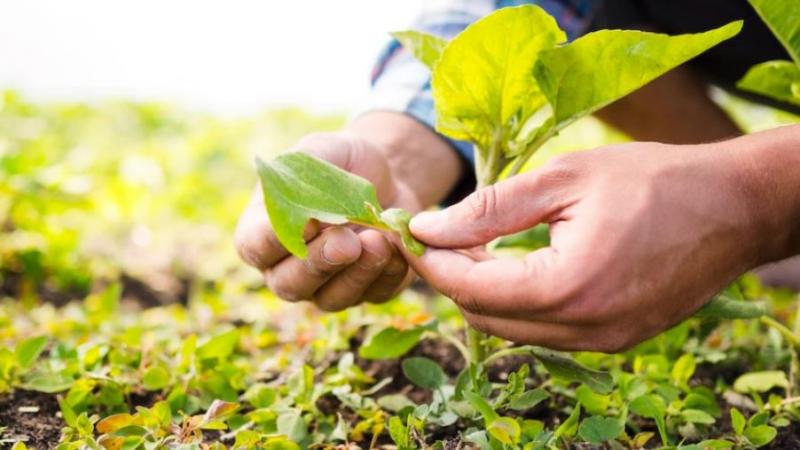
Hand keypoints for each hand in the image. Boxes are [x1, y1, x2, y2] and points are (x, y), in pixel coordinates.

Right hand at [235, 131, 419, 310]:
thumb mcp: (320, 151)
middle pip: (290, 284)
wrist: (387, 175)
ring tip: (377, 241)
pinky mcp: (368, 290)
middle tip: (346, 241)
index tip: (304, 222)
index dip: (274, 241)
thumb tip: (306, 216)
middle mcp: (288, 267)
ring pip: (332, 298)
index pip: (255, 247)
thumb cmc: (341, 162)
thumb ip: (303, 176)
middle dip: (319, 263)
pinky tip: (396, 246)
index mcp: (264, 231)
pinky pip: (374, 294)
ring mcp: (327, 285)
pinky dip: (388, 273)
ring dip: (356, 273)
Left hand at [407, 140, 778, 352]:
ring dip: (483, 293)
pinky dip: (518, 303)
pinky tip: (513, 265)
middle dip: (452, 278)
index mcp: (568, 287)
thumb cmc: (654, 180)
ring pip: (512, 330)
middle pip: (485, 318)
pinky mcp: (615, 340)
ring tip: (470, 246)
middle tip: (435, 237)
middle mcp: (584, 329)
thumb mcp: (563, 179)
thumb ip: (489, 209)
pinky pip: (545, 331)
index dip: (432, 261)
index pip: (472, 289)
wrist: (735, 207)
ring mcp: (602, 342)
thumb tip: (427, 228)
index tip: (410, 233)